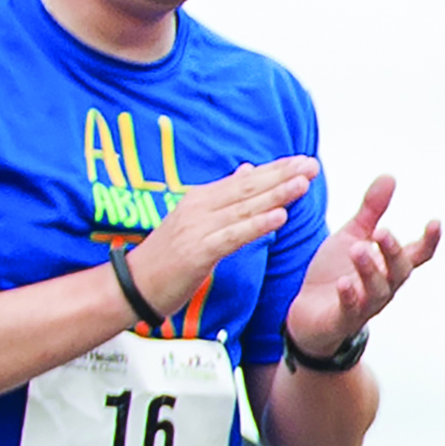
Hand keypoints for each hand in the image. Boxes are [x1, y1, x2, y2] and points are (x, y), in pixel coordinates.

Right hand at [122, 157, 321, 318]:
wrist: (133, 285)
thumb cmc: (166, 258)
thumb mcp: (195, 222)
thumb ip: (224, 198)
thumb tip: (247, 171)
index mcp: (201, 199)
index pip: (245, 180)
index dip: (276, 170)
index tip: (303, 160)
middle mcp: (199, 207)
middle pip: (248, 188)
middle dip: (282, 176)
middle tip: (311, 165)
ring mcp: (197, 228)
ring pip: (244, 208)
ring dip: (276, 195)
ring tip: (303, 184)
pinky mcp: (197, 251)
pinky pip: (233, 236)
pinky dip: (256, 225)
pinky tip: (279, 217)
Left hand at [284, 175, 440, 354]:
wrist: (307, 312)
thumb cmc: (335, 273)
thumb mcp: (352, 236)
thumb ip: (371, 211)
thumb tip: (390, 176)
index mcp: (388, 266)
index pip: (418, 254)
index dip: (429, 241)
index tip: (434, 222)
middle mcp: (383, 286)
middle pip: (400, 272)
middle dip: (393, 251)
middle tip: (381, 231)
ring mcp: (365, 305)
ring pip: (377, 291)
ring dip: (369, 270)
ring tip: (357, 250)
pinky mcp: (343, 319)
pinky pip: (351, 309)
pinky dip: (349, 296)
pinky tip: (344, 283)